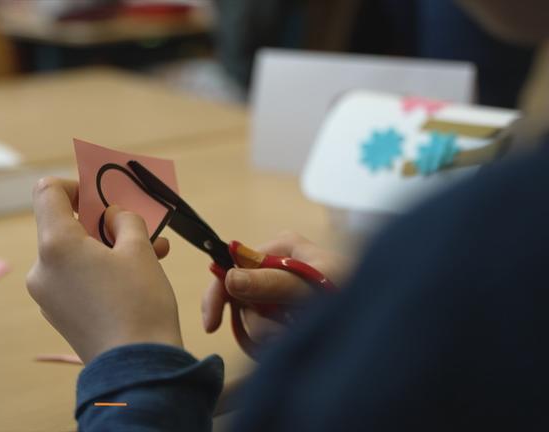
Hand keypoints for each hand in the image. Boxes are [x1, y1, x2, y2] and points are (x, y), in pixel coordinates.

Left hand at [27, 177, 180, 363]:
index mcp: (55, 245)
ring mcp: (48, 296)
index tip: (102, 196)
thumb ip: (124, 220)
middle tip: (136, 225)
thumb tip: (111, 216)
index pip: (47, 192)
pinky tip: (136, 276)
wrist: (138, 369)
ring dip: (108, 247)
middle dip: (101, 221)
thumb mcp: (139, 249)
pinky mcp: (60, 315)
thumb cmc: (140, 303)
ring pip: (75, 255)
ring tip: (152, 251)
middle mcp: (42, 269)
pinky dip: (101, 271)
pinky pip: (77, 280)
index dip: (75, 185)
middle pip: (64, 226)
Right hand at [202, 233, 349, 342]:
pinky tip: (295, 340)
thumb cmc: (355, 290)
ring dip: (272, 336)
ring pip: (252, 322)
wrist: (383, 315)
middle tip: (279, 333)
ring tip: (299, 334)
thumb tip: (230, 279)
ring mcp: (281, 294)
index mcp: (280, 247)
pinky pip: (266, 335)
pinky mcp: (287, 316)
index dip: (218, 295)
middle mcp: (277, 268)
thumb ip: (272, 283)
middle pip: (239, 300)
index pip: (232, 267)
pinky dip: (277, 344)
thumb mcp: (312, 285)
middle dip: (257, 322)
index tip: (212, 324)